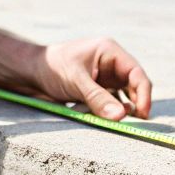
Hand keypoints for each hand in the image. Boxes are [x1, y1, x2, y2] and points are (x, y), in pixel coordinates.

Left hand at [21, 38, 152, 120]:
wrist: (30, 72)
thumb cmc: (52, 67)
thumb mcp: (76, 81)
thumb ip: (98, 98)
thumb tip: (120, 117)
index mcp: (110, 52)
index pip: (136, 73)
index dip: (144, 94)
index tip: (143, 114)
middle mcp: (111, 64)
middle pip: (134, 86)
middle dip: (135, 104)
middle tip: (135, 123)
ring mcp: (105, 78)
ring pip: (123, 97)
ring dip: (121, 110)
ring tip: (114, 121)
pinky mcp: (97, 90)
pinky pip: (110, 104)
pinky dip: (109, 113)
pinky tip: (102, 119)